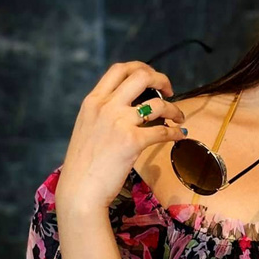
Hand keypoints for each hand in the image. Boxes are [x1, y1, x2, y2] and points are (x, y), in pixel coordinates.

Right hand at [54, 61, 187, 212]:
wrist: (78, 190)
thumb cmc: (83, 164)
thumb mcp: (87, 127)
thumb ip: (103, 112)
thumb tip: (130, 106)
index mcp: (93, 101)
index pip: (119, 69)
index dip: (140, 67)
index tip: (152, 77)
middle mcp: (105, 107)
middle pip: (141, 76)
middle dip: (162, 79)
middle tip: (170, 90)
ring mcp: (119, 123)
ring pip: (158, 104)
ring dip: (174, 109)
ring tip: (179, 118)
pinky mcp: (132, 142)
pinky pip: (163, 132)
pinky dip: (175, 133)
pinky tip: (179, 136)